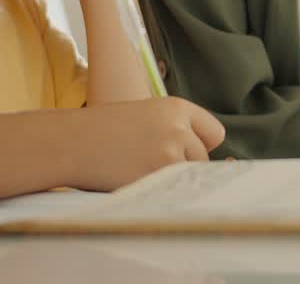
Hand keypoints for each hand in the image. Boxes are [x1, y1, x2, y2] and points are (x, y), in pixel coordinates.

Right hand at [70, 97, 225, 190]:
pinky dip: (160, 192)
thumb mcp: (148, 117)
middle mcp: (177, 128)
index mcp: (176, 107)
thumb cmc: (106, 132)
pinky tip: (135, 180)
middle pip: (203, 159)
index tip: (178, 150)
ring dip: (170, 179)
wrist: (69, 142)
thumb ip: (179, 132)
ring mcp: (168, 155)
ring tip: (137, 167)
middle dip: (182, 165)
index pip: (215, 134)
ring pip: (189, 177)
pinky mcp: (155, 178)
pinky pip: (174, 192)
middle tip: (145, 159)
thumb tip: (230, 165)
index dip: (198, 145)